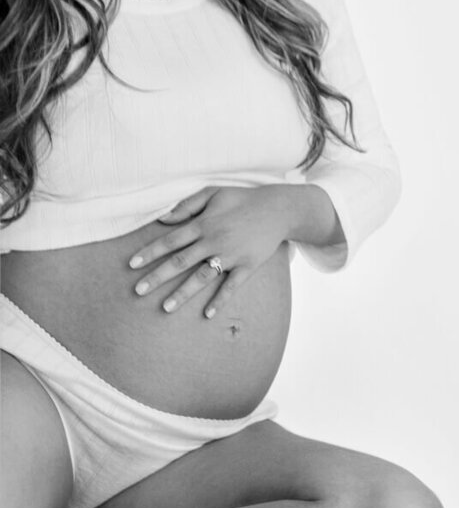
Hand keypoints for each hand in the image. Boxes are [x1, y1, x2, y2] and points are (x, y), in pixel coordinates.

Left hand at [128, 185, 294, 317]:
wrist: (278, 209)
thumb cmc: (242, 199)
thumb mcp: (213, 193)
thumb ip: (187, 205)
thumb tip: (162, 218)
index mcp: (204, 223)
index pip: (170, 241)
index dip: (150, 253)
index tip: (132, 265)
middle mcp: (214, 241)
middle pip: (180, 262)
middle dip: (157, 277)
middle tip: (138, 291)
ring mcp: (231, 255)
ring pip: (202, 277)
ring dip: (183, 293)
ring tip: (165, 308)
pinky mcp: (248, 266)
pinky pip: (232, 286)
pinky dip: (220, 300)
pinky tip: (208, 314)